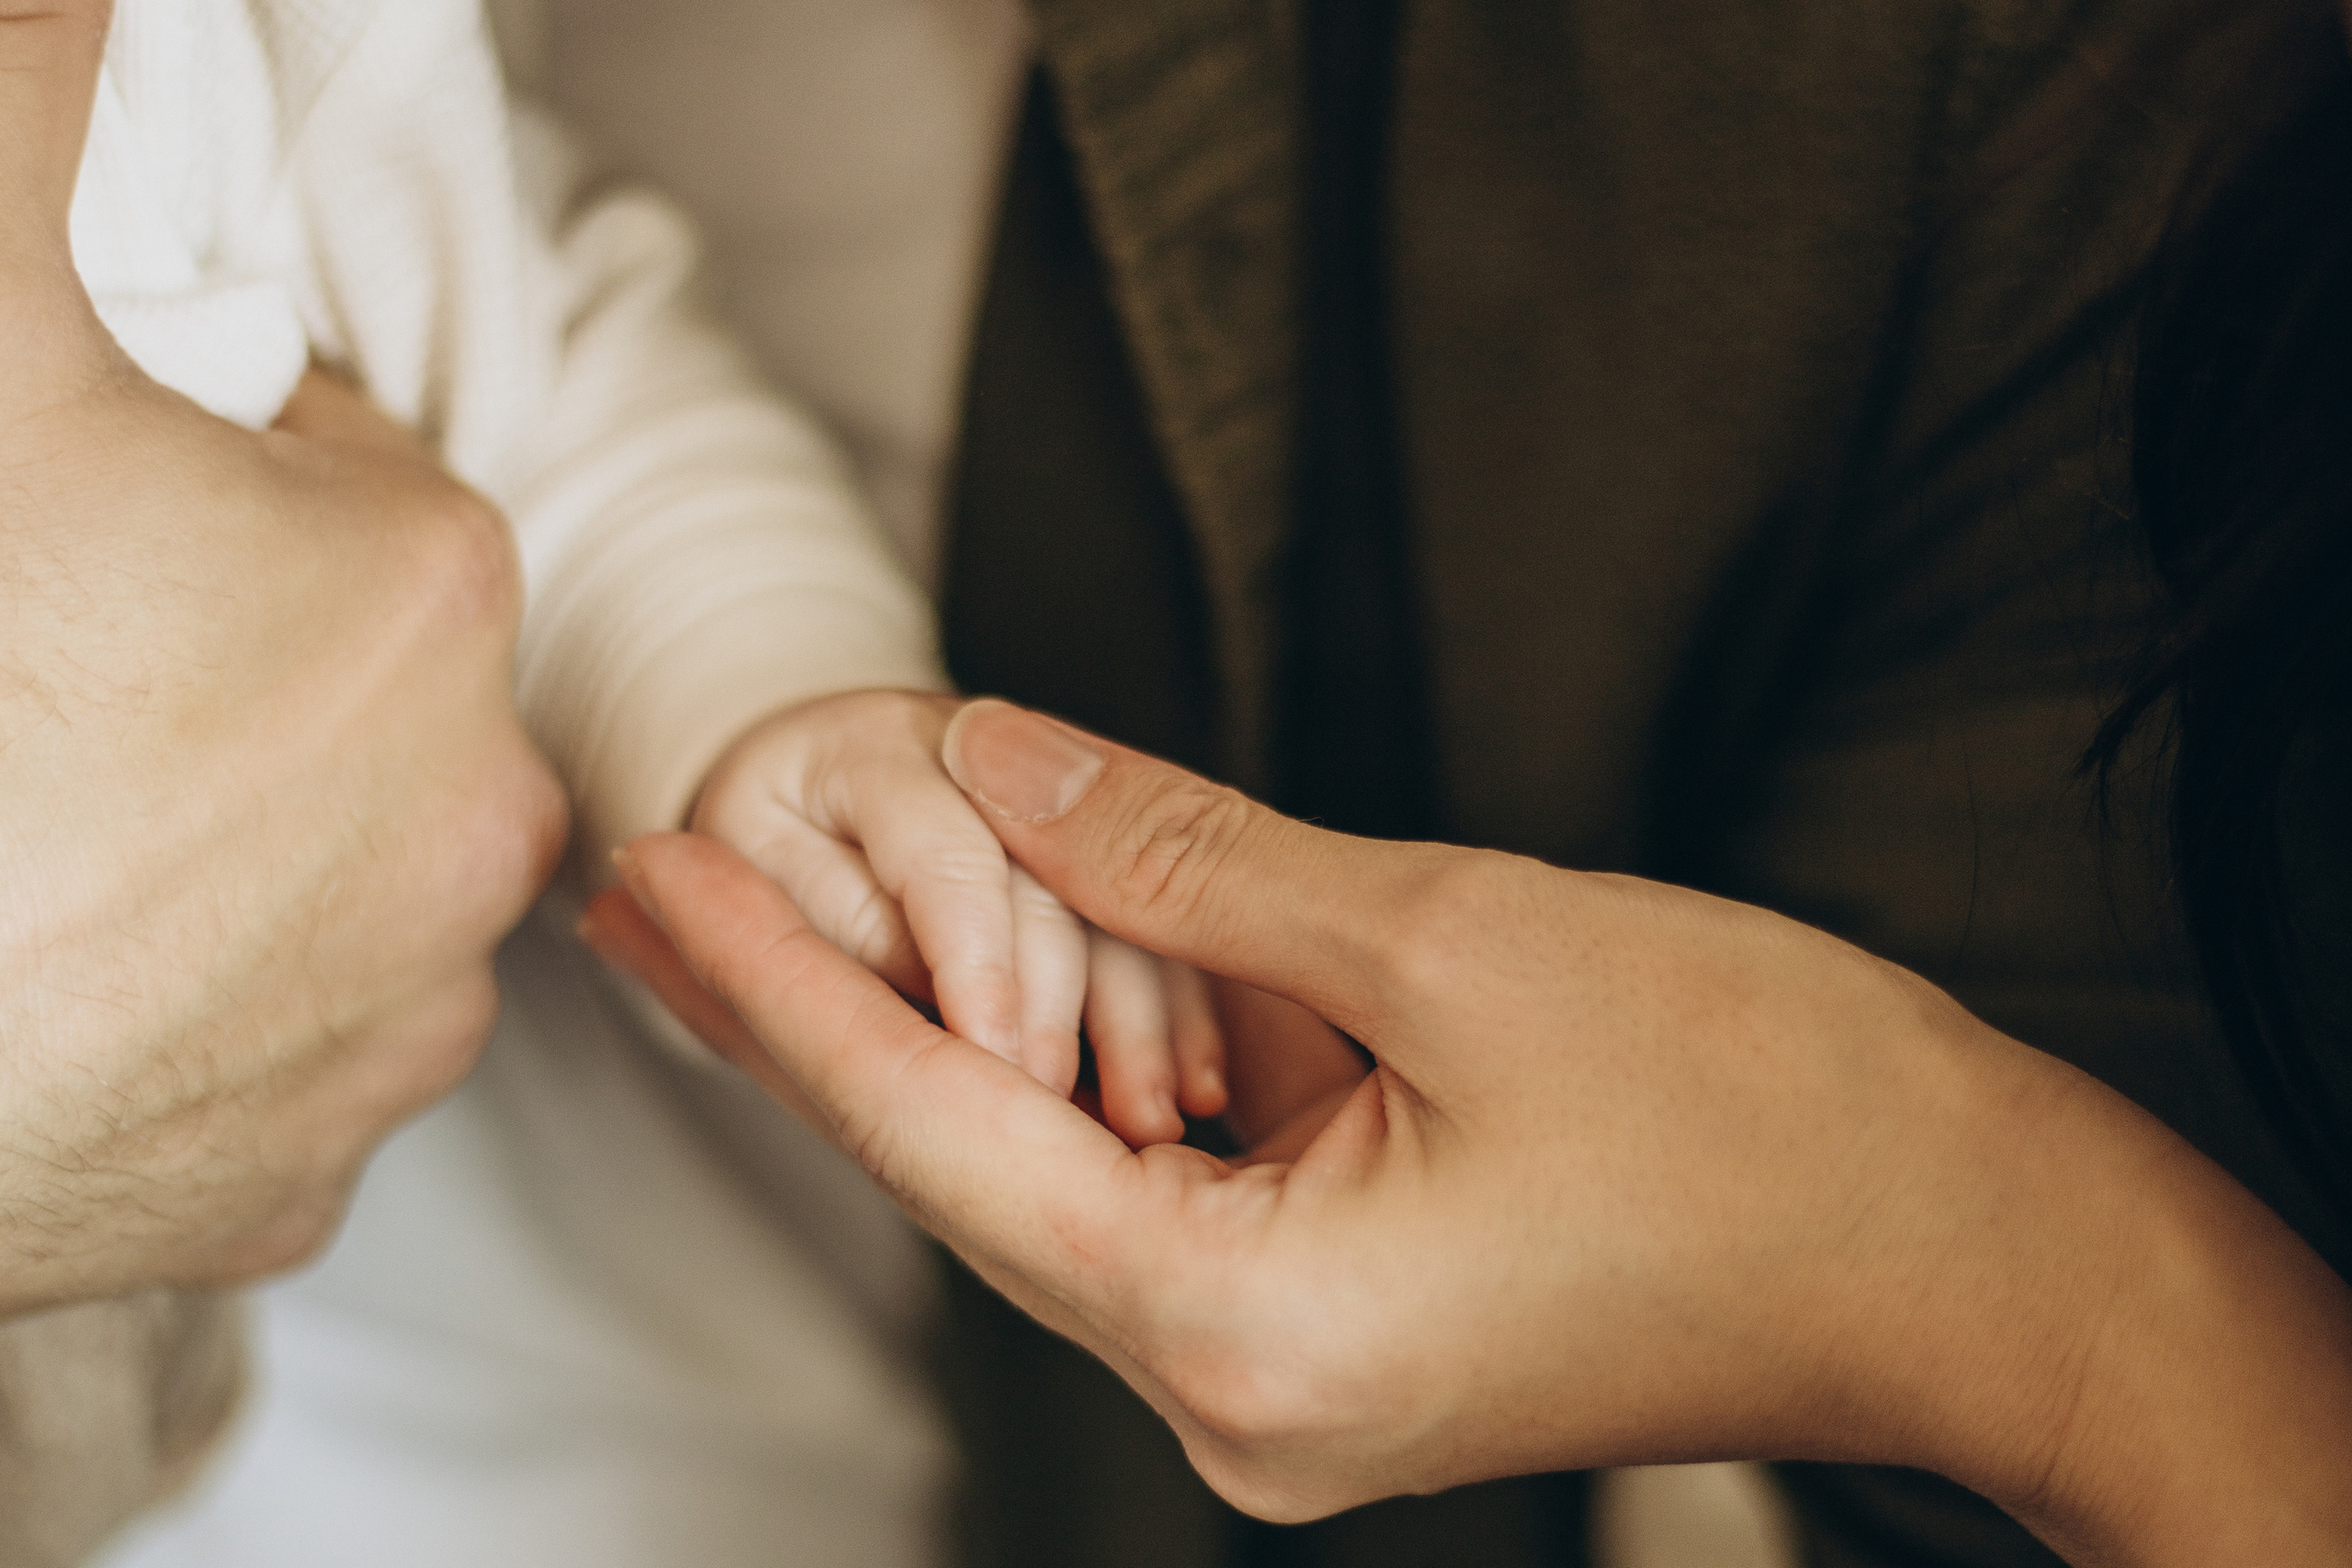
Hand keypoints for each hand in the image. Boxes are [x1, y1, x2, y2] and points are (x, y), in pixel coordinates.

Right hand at [0, 2, 566, 1313]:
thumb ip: (29, 86)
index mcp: (425, 597)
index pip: (354, 486)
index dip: (213, 483)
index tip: (100, 513)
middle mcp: (467, 823)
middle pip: (352, 683)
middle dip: (227, 658)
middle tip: (49, 678)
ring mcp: (382, 1021)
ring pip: (322, 863)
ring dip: (216, 832)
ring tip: (45, 819)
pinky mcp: (287, 1177)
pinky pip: (265, 1043)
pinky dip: (188, 1003)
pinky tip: (60, 966)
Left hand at [597, 700, 2351, 1567]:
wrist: (1972, 1259)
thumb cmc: (1770, 1114)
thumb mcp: (1458, 940)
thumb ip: (1194, 859)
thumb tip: (1005, 766)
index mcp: (1248, 1330)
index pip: (938, 1138)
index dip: (779, 1000)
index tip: (648, 893)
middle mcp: (1242, 1399)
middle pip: (982, 1169)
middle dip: (834, 1016)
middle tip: (671, 884)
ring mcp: (1295, 1380)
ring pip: (1080, 1170)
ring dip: (984, 1029)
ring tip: (817, 897)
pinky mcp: (1354, 1331)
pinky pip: (1182, 1186)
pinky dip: (1116, 1067)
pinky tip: (1043, 962)